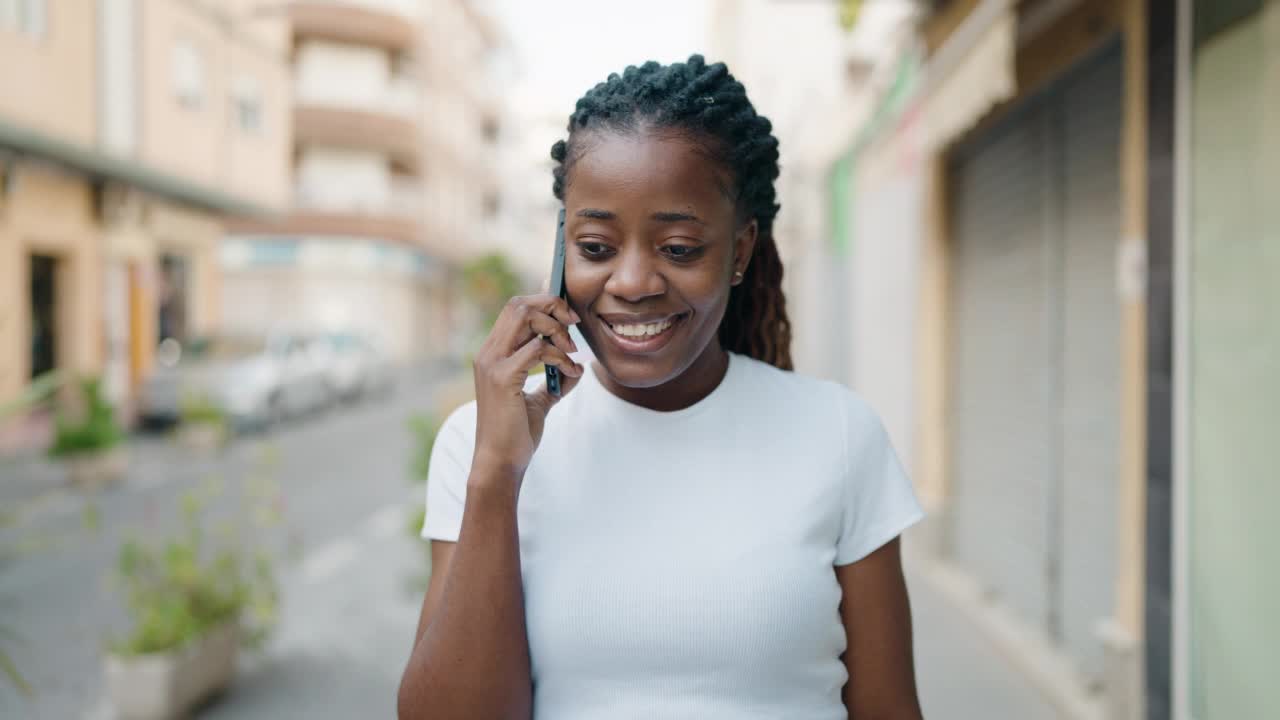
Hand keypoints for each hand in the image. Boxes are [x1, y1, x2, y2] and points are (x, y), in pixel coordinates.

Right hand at [471, 294, 583, 486]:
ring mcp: (493, 363)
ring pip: (525, 317)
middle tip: (574, 325)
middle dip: (552, 306)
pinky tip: (572, 373)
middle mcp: (488, 353)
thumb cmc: (515, 434)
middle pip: (519, 304)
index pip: (515, 309)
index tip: (569, 319)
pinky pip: (538, 349)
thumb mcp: (539, 402)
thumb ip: (554, 383)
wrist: (500, 462)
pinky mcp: (503, 377)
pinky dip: (561, 356)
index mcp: (492, 354)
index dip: (543, 305)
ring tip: (572, 352)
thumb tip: (579, 370)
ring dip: (557, 329)